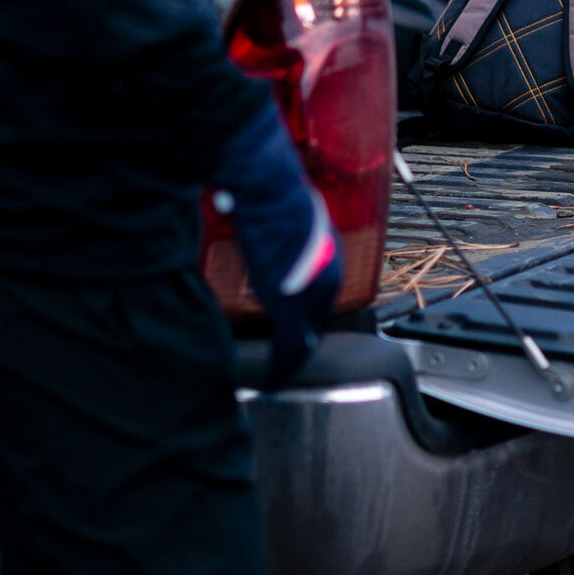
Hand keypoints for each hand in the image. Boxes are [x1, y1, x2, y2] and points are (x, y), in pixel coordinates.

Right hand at [212, 102, 341, 389]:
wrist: (271, 192)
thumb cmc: (271, 195)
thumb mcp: (279, 217)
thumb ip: (271, 231)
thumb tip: (245, 216)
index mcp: (328, 260)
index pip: (322, 302)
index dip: (308, 321)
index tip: (296, 334)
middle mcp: (327, 282)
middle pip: (317, 326)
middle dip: (302, 346)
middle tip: (286, 364)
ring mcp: (309, 298)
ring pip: (304, 344)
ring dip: (290, 363)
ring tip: (277, 378)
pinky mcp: (288, 309)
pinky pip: (287, 349)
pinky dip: (280, 369)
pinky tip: (272, 382)